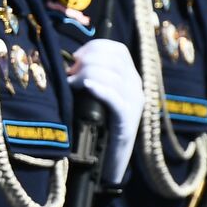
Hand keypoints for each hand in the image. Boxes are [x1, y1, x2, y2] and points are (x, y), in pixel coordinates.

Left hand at [67, 39, 141, 183]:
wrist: (110, 157)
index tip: (75, 58)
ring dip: (87, 75)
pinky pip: (115, 98)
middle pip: (114, 60)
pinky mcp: (127, 120)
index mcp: (130, 76)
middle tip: (70, 73)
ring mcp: (134, 102)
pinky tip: (87, 87)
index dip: (95, 48)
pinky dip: (100, 89)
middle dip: (87, 62)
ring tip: (72, 83)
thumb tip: (70, 62)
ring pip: (113, 76)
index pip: (118, 50)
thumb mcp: (96, 94)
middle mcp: (136, 86)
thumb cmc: (97, 123)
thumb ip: (90, 76)